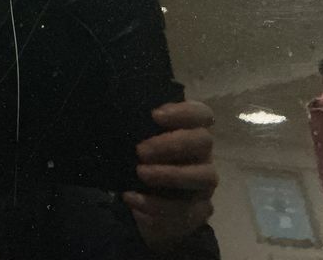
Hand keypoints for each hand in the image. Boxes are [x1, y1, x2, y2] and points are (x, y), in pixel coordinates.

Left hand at [122, 100, 217, 253]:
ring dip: (171, 174)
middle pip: (204, 141)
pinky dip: (156, 205)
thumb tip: (116, 112)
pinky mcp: (199, 210)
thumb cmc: (139, 159)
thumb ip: (136, 127)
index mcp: (190, 132)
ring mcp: (204, 184)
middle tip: (140, 150)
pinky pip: (187, 210)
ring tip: (139, 173)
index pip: (201, 114)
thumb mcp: (135, 140)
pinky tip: (132, 199)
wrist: (140, 200)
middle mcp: (202, 155)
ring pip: (205, 176)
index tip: (155, 115)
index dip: (184, 112)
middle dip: (172, 144)